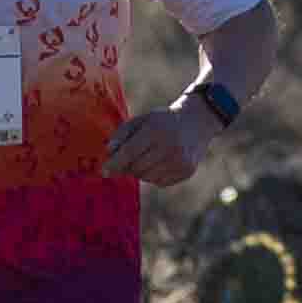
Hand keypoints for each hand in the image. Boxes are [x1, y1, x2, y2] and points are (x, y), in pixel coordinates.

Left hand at [101, 100, 218, 186]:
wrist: (198, 121)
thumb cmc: (163, 121)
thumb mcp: (141, 120)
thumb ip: (122, 134)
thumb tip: (108, 153)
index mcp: (156, 130)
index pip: (129, 152)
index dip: (114, 163)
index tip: (103, 171)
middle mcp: (170, 147)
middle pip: (136, 168)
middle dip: (127, 166)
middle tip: (129, 158)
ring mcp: (180, 161)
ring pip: (147, 177)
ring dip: (141, 171)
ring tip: (149, 156)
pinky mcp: (186, 171)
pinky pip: (160, 182)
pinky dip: (154, 176)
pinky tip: (161, 162)